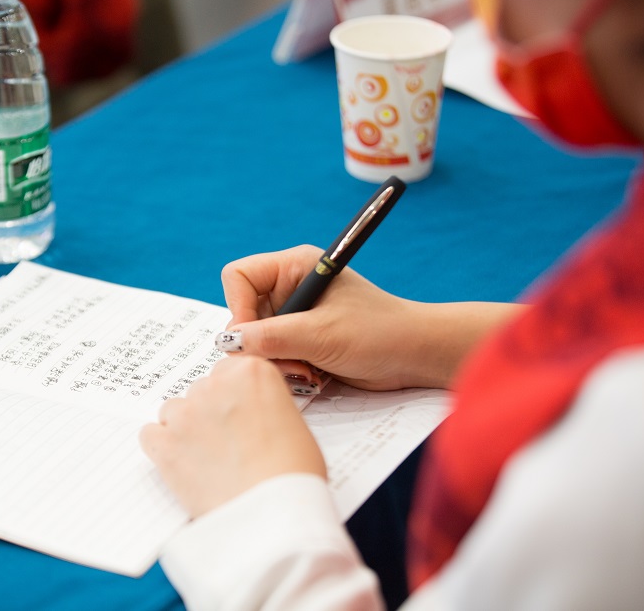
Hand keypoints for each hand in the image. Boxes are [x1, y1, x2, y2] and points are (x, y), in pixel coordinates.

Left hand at [140, 355, 325, 517]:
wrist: (273, 513)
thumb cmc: (292, 473)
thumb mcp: (292, 422)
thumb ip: (263, 404)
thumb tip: (248, 413)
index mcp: (251, 373)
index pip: (228, 370)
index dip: (232, 396)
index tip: (236, 413)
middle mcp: (215, 385)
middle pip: (201, 390)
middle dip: (209, 413)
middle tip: (225, 443)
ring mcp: (186, 413)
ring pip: (173, 411)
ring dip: (184, 429)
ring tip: (205, 459)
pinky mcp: (165, 443)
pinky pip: (150, 435)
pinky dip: (162, 447)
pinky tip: (181, 464)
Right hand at [218, 246, 522, 390]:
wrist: (415, 356)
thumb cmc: (378, 333)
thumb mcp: (321, 335)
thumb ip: (272, 338)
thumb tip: (228, 344)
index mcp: (294, 267)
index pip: (238, 277)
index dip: (237, 307)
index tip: (251, 339)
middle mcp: (290, 287)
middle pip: (242, 313)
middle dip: (259, 344)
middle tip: (289, 362)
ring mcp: (294, 316)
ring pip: (255, 340)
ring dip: (275, 361)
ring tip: (306, 371)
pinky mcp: (300, 340)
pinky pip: (271, 356)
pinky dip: (286, 370)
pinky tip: (311, 376)